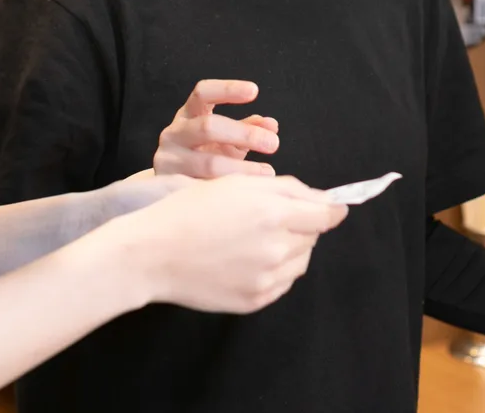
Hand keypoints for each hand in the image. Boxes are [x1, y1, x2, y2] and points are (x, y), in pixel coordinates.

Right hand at [110, 175, 346, 313]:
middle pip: (313, 237)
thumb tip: (326, 201)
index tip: (332, 208)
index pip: (327, 215)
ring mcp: (267, 279)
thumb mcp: (235, 184)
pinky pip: (282, 283)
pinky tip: (245, 259)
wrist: (152, 254)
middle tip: (269, 218)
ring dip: (290, 248)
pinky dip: (274, 270)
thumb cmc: (189, 211)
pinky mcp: (255, 300)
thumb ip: (287, 188)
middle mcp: (276, 248)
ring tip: (254, 239)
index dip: (331, 209)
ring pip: (300, 262)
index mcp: (273, 213)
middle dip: (302, 225)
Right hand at [154, 80, 279, 178]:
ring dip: (242, 168)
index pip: (203, 93)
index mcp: (188, 114)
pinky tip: (246, 193)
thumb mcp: (226, 139)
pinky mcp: (171, 186)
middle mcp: (174, 133)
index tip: (254, 91)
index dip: (227, 89)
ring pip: (208, 163)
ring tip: (267, 172)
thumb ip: (248, 129)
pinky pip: (205, 188)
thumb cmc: (204, 155)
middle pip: (208, 127)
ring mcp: (168, 160)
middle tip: (274, 144)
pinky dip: (229, 190)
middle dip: (244, 134)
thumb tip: (272, 126)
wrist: (172, 185)